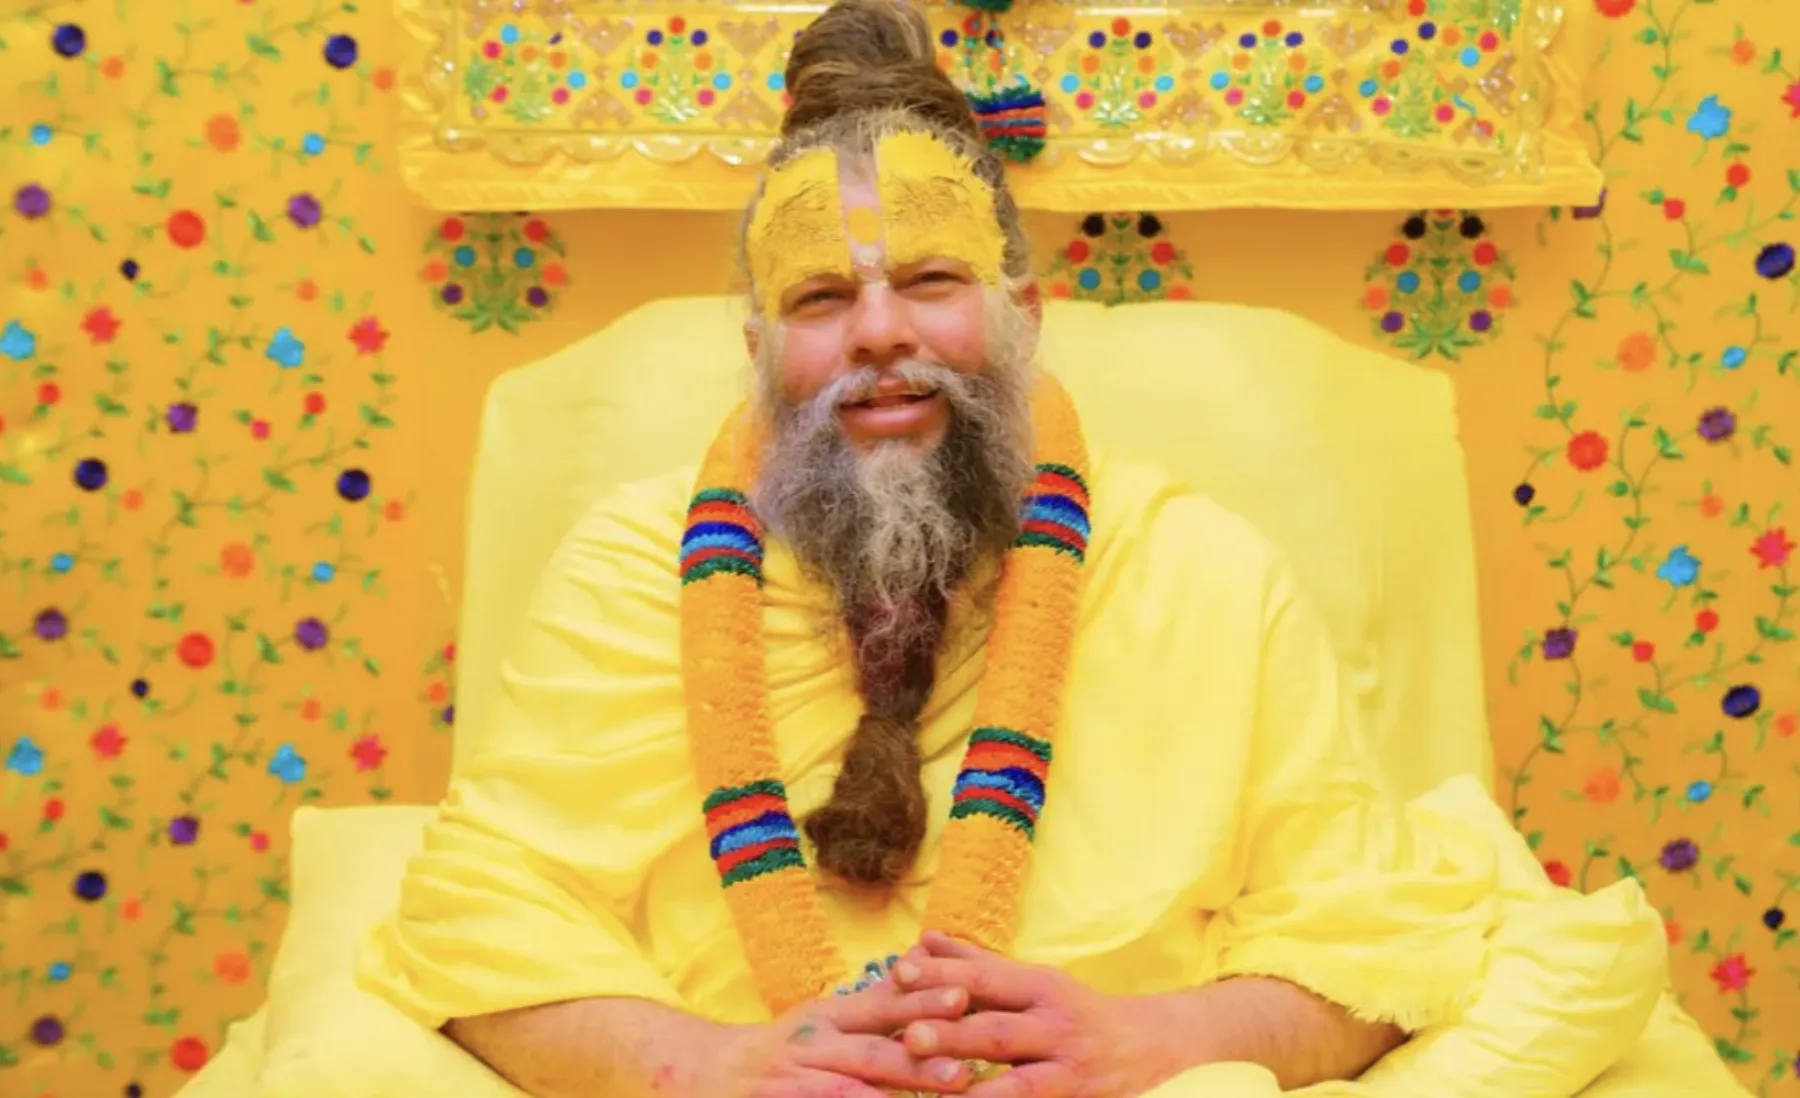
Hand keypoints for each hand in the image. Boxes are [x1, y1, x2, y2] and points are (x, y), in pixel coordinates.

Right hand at [702, 974, 979, 1097]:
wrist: (707, 1074)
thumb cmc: (783, 1048)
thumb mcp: (826, 1015)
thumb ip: (877, 996)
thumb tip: (925, 955)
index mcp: (831, 1016)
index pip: (881, 1005)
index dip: (921, 1002)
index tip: (966, 996)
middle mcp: (814, 1046)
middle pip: (870, 1051)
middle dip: (917, 1059)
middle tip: (967, 1067)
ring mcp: (796, 1080)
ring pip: (848, 1093)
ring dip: (891, 1096)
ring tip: (939, 1095)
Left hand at [888, 931, 1182, 1097]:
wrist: (1148, 1040)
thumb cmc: (1074, 1008)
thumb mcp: (1032, 980)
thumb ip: (977, 963)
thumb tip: (925, 939)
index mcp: (1038, 985)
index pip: (985, 976)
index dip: (943, 974)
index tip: (898, 970)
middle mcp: (1054, 1023)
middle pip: (997, 1028)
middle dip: (953, 1032)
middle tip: (908, 1033)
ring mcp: (1067, 1065)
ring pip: (1019, 1080)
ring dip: (977, 1089)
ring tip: (937, 1089)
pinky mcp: (1076, 1096)